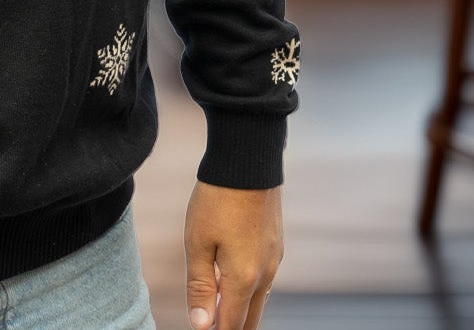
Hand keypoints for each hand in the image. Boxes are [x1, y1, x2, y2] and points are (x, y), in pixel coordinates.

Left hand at [183, 180, 281, 329]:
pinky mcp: (276, 245)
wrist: (248, 160)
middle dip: (231, 327)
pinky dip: (248, 288)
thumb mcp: (197, 241)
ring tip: (217, 306)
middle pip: (250, 319)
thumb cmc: (218, 199)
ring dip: (239, 307)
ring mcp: (274, 260)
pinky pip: (263, 279)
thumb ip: (199, 286)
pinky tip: (230, 278)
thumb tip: (201, 326)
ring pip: (258, 299)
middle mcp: (265, 275)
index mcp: (243, 279)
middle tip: (212, 324)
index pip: (231, 325)